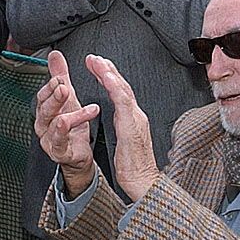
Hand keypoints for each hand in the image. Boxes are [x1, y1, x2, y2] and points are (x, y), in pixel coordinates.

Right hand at [35, 51, 97, 194]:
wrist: (78, 154)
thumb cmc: (72, 126)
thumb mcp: (68, 97)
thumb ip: (60, 76)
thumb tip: (55, 55)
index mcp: (44, 110)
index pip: (43, 95)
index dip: (50, 86)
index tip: (60, 78)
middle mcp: (43, 125)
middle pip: (45, 109)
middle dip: (54, 98)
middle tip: (64, 87)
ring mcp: (49, 140)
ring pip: (54, 125)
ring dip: (69, 114)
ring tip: (84, 108)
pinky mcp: (59, 153)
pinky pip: (59, 143)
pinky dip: (64, 133)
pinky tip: (70, 124)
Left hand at [85, 54, 160, 202]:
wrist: (143, 181)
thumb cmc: (135, 166)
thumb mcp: (126, 140)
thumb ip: (123, 126)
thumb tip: (119, 117)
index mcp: (133, 118)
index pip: (121, 92)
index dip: (110, 77)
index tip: (99, 66)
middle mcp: (136, 115)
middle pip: (122, 86)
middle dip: (108, 69)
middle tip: (95, 57)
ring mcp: (135, 119)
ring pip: (123, 89)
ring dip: (110, 73)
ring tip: (98, 61)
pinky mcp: (132, 125)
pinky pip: (123, 101)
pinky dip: (115, 86)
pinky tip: (107, 76)